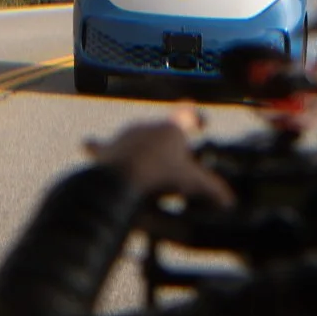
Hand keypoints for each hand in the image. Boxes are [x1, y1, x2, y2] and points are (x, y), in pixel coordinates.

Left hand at [83, 101, 235, 206]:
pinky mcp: (105, 151)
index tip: (202, 121)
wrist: (124, 182)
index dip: (195, 117)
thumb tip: (229, 201)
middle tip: (176, 160)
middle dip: (168, 143)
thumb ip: (214, 190)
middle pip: (161, 130)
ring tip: (146, 164)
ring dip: (140, 148)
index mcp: (171, 129)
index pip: (187, 115)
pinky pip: (99, 146)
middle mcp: (147, 127)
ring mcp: (124, 138)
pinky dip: (96, 147)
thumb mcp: (194, 184)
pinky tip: (87, 143)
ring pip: (134, 138)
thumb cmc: (161, 176)